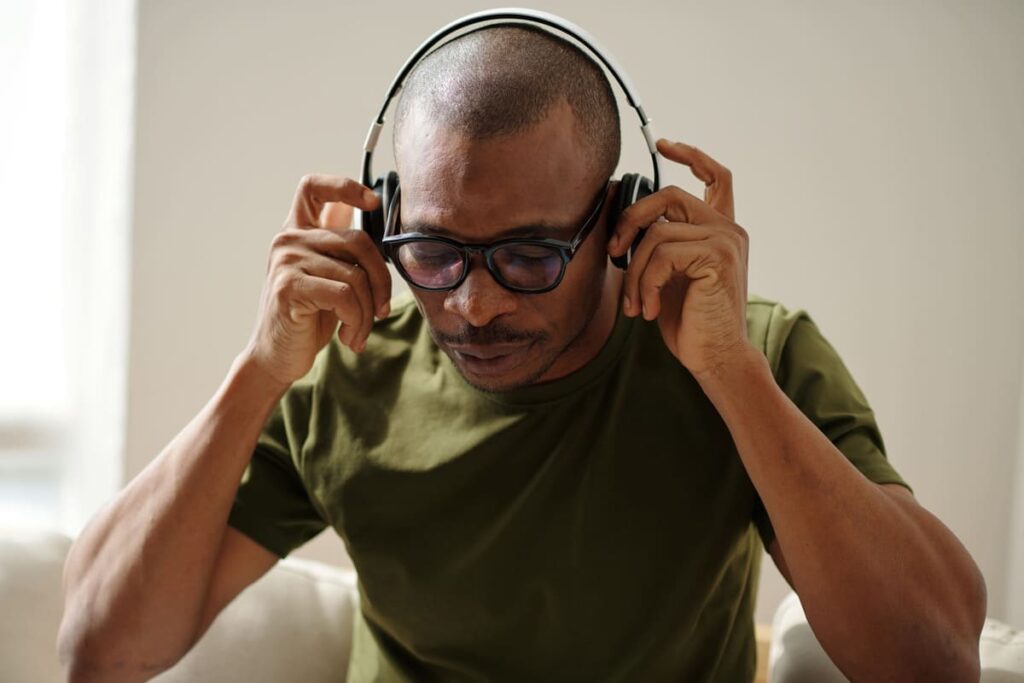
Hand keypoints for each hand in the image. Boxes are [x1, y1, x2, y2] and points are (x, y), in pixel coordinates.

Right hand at [244, 174, 390, 387]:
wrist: (277, 358)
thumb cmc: (308, 318)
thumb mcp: (328, 277)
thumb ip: (340, 247)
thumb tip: (371, 207)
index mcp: (297, 232)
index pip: (313, 188)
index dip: (345, 187)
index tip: (372, 202)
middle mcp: (288, 240)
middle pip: (358, 241)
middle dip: (381, 280)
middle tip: (381, 311)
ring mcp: (286, 261)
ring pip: (355, 276)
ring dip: (367, 313)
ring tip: (359, 333)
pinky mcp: (290, 286)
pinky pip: (346, 296)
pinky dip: (357, 322)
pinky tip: (350, 339)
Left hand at [608, 139, 749, 379]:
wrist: (716, 358)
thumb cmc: (691, 323)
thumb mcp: (669, 276)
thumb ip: (660, 246)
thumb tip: (626, 227)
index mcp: (721, 230)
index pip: (716, 177)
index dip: (691, 155)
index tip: (665, 144)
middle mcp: (729, 229)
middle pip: (671, 195)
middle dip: (632, 218)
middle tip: (615, 251)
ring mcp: (726, 240)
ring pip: (658, 233)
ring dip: (635, 272)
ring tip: (636, 304)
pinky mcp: (718, 257)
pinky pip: (662, 255)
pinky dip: (645, 284)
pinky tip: (648, 311)